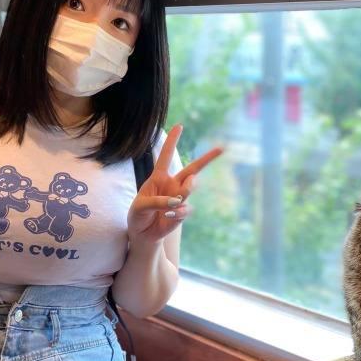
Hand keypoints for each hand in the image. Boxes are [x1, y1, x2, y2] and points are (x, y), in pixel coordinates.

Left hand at [127, 124, 223, 244]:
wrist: (143, 234)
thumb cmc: (138, 215)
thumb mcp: (140, 206)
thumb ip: (157, 201)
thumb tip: (178, 201)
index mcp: (158, 177)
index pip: (165, 156)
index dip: (172, 141)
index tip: (179, 126)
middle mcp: (172, 185)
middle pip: (193, 169)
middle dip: (207, 158)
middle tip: (222, 148)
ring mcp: (179, 198)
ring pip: (189, 188)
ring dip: (184, 192)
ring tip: (172, 204)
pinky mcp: (183, 212)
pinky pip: (186, 208)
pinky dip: (177, 213)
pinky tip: (168, 216)